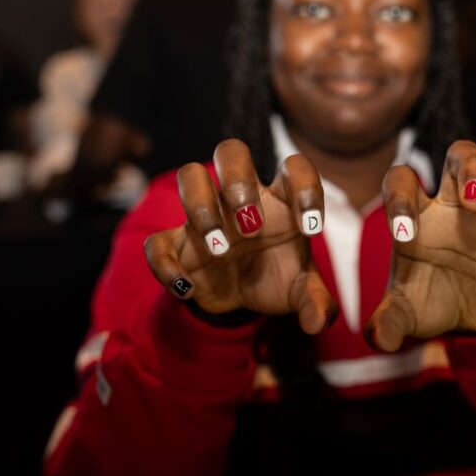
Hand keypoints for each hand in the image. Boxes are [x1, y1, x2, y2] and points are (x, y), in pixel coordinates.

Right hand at [143, 139, 337, 333]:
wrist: (240, 299)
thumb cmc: (275, 276)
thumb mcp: (301, 290)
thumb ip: (315, 301)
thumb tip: (318, 323)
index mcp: (279, 200)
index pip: (293, 168)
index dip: (305, 187)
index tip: (311, 227)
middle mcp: (240, 199)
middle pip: (231, 152)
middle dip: (238, 182)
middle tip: (251, 225)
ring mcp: (206, 217)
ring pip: (191, 176)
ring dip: (202, 208)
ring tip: (221, 249)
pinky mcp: (177, 244)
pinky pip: (158, 242)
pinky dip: (166, 265)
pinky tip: (187, 287)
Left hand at [368, 141, 475, 351]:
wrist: (461, 320)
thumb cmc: (426, 297)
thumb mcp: (402, 312)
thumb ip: (387, 321)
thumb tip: (380, 339)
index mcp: (420, 214)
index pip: (403, 180)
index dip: (401, 196)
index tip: (404, 233)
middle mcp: (458, 209)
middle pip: (465, 156)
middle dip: (473, 169)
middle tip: (474, 201)